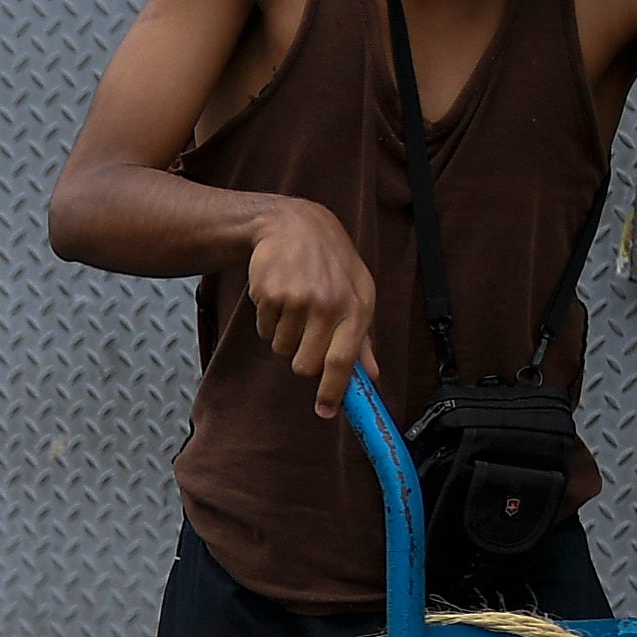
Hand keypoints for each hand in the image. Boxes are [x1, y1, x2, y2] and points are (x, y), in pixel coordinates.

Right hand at [243, 195, 374, 418]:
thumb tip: (372, 374)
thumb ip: (361, 337)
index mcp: (357, 306)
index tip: (325, 411)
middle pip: (305, 365)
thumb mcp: (356, 293)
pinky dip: (269, 321)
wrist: (295, 226)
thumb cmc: (330, 262)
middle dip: (301, 359)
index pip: (343, 361)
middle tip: (305, 336)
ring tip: (293, 306)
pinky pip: (265, 330)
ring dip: (284, 336)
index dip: (332, 391)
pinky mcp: (271, 295)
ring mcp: (299, 299)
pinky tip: (280, 296)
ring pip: (282, 349)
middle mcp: (330, 304)